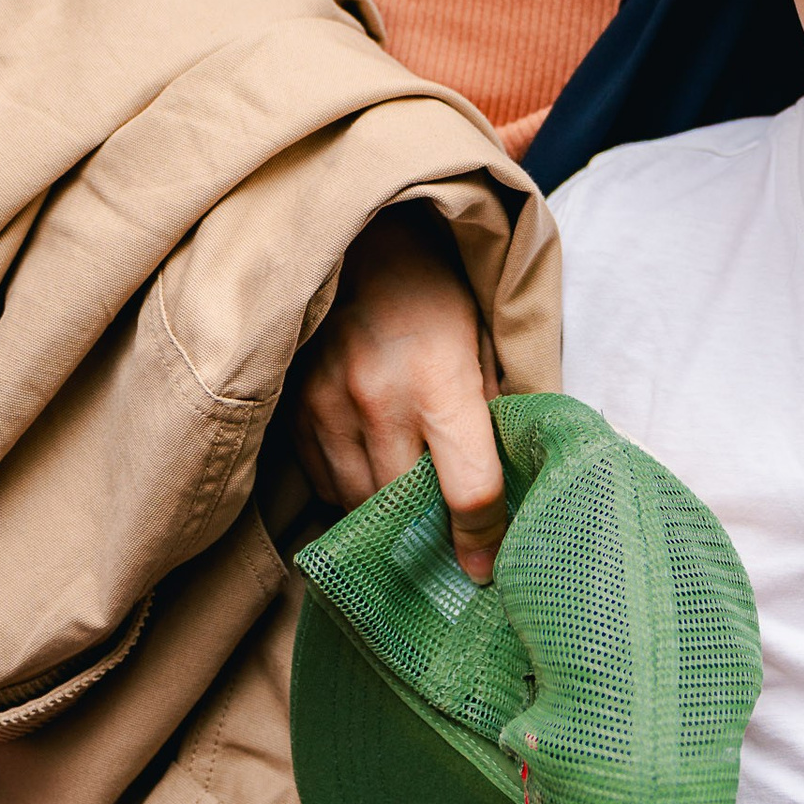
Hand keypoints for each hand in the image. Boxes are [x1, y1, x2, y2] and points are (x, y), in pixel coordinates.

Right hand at [292, 205, 506, 580]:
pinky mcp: (294, 410)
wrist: (356, 235)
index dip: (482, 539)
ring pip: (358, 505)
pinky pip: (324, 481)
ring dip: (385, 518)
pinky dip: (349, 490)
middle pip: (406, 509)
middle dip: (430, 536)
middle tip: (449, 551)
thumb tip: (509, 484)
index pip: (469, 489)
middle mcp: (378, 399)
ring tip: (410, 515)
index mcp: (440, 377)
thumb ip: (494, 408)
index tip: (487, 568)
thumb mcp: (484, 336)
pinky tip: (372, 472)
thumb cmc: (434, 286)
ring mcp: (326, 406)